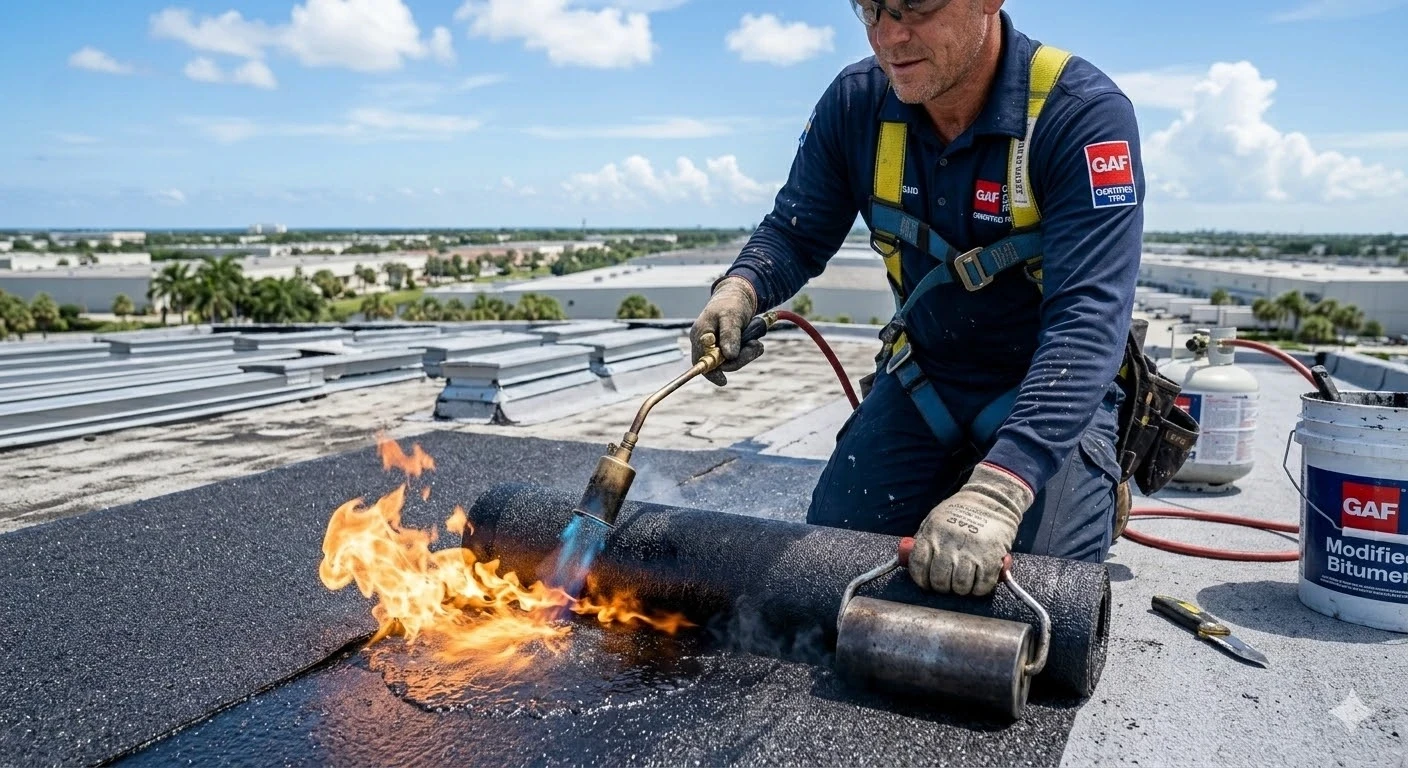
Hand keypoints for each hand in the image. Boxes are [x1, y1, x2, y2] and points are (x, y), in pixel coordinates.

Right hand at [691, 275, 761, 385]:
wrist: (739, 295)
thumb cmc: (731, 303)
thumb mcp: (731, 316)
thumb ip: (729, 335)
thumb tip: (729, 356)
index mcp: (701, 335)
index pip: (701, 360)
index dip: (711, 373)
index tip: (723, 381)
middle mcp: (705, 343)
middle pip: (719, 364)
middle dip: (739, 359)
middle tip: (756, 346)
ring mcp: (716, 346)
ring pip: (730, 362)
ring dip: (746, 354)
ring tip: (757, 343)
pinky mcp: (726, 347)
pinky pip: (736, 356)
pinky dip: (747, 352)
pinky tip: (755, 343)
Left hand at [909, 462, 1034, 595]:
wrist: (992, 500)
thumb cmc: (960, 511)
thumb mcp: (935, 519)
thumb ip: (924, 539)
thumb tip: (912, 561)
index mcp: (933, 533)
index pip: (918, 565)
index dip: (921, 579)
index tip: (926, 583)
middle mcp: (950, 544)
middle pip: (939, 580)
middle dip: (941, 587)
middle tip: (946, 584)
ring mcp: (971, 552)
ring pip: (960, 586)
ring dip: (960, 589)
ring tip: (962, 583)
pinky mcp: (991, 558)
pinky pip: (982, 586)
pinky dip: (978, 590)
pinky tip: (977, 583)